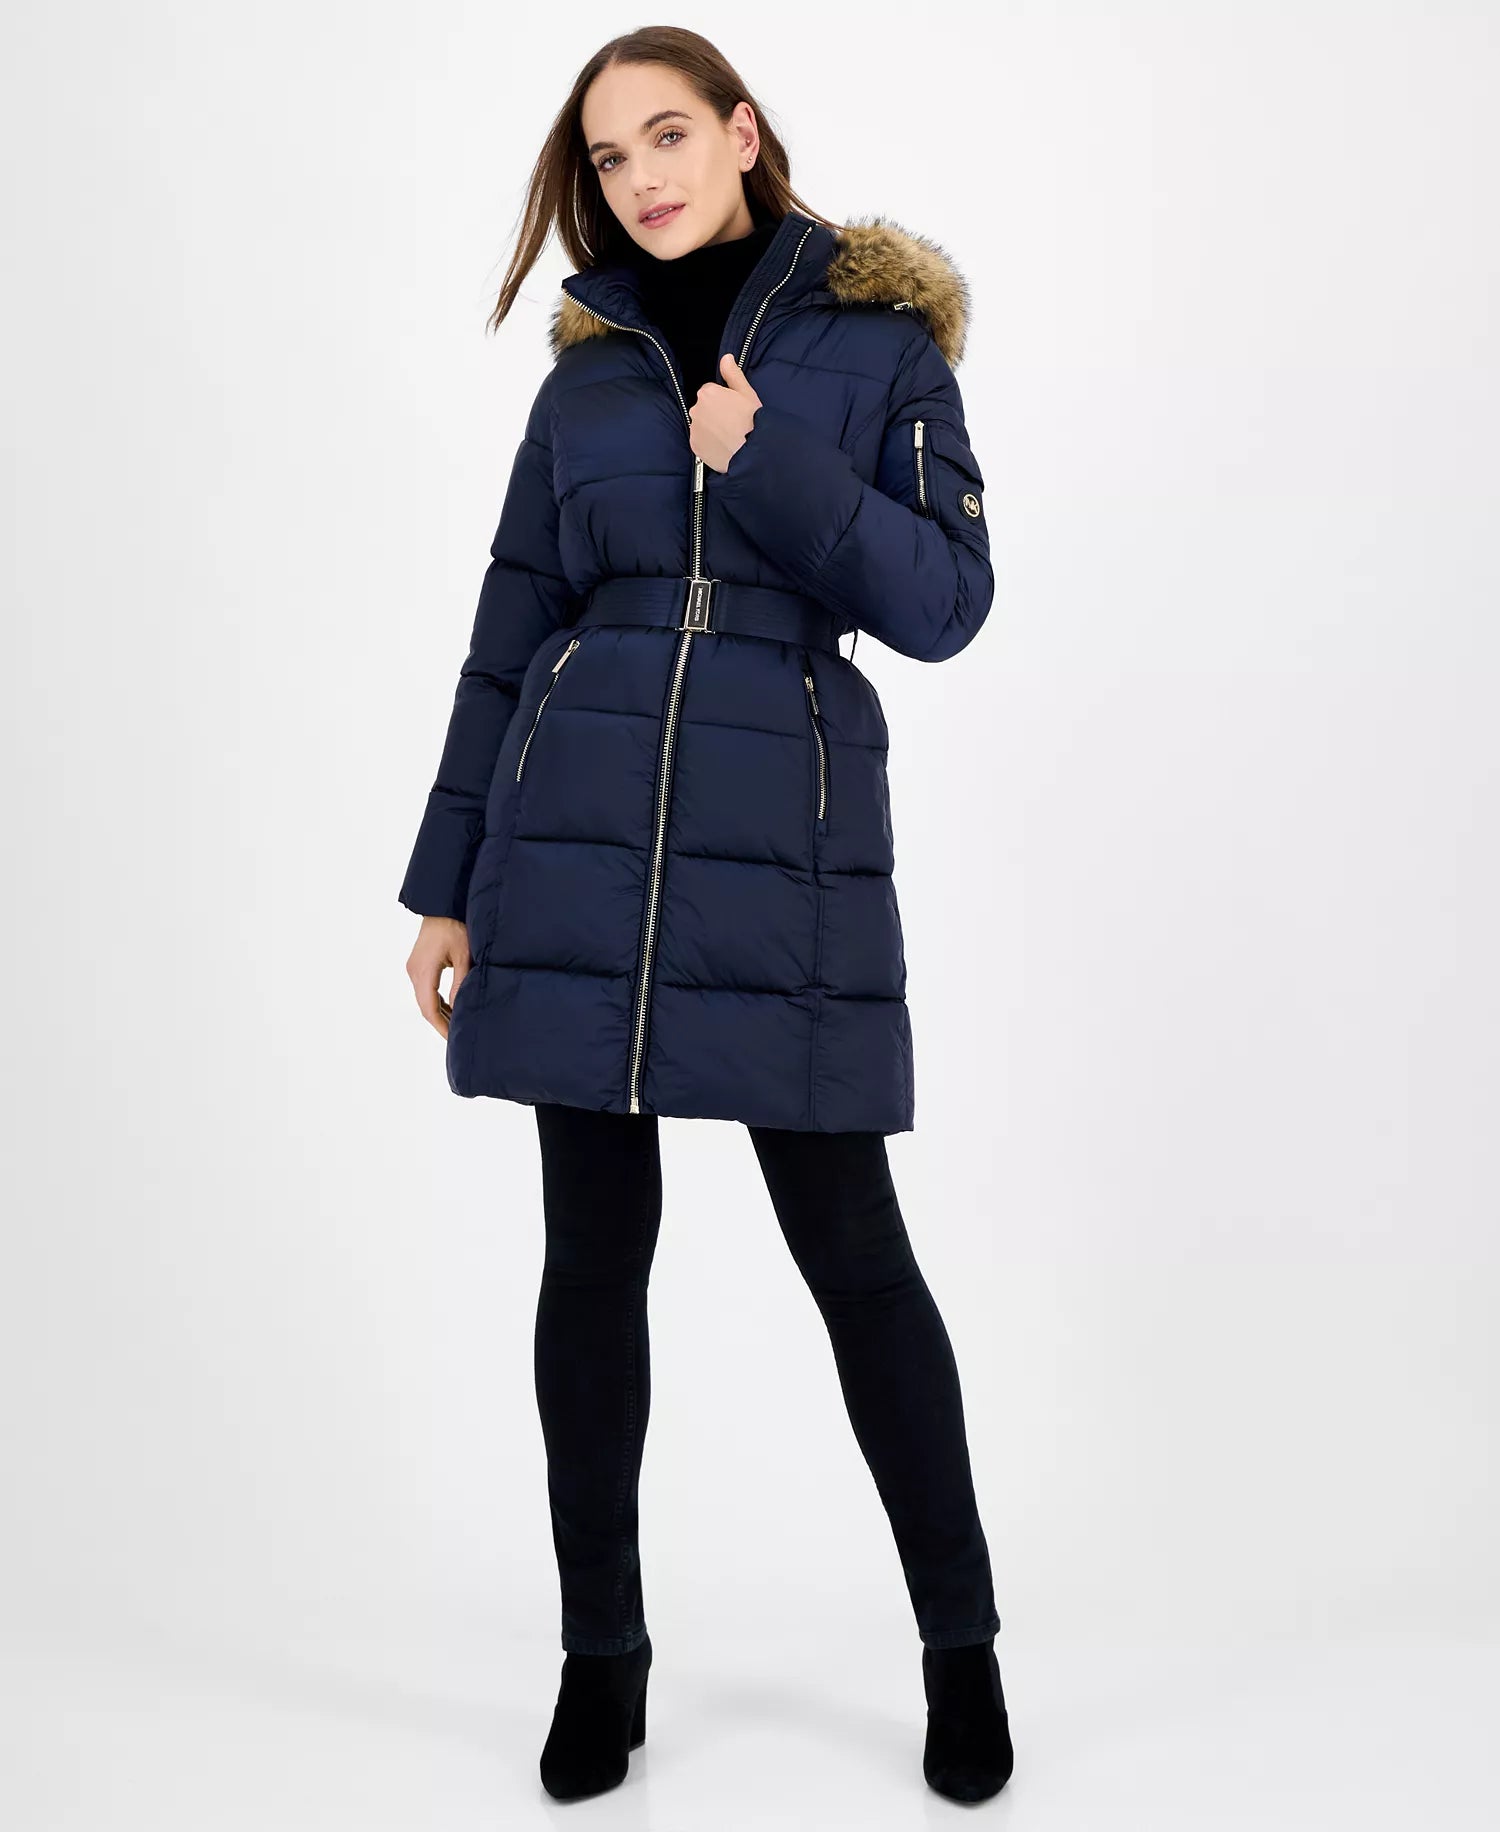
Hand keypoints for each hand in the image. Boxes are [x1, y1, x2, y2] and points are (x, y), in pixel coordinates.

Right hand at [406, 914, 469, 1037]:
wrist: (442, 905)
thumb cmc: (455, 926)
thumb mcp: (463, 955)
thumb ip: (460, 983)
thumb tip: (460, 1007)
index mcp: (423, 971)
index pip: (429, 1008)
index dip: (441, 1026)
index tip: (452, 1039)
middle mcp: (414, 972)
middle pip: (425, 1006)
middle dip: (440, 1023)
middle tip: (456, 1037)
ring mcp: (414, 968)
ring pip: (425, 999)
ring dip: (439, 1012)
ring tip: (456, 1026)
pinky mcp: (418, 964)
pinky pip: (426, 989)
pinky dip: (437, 1001)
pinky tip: (451, 1008)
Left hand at [688, 352, 761, 473]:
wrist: (752, 452)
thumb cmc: (752, 421)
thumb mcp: (747, 393)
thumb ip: (733, 374)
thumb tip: (726, 358)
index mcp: (708, 393)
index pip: (711, 392)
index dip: (724, 400)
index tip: (734, 410)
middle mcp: (696, 409)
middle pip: (704, 408)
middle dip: (715, 414)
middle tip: (733, 424)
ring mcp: (694, 428)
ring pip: (702, 425)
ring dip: (711, 429)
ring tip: (729, 437)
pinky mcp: (694, 446)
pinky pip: (700, 441)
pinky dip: (709, 444)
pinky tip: (723, 446)